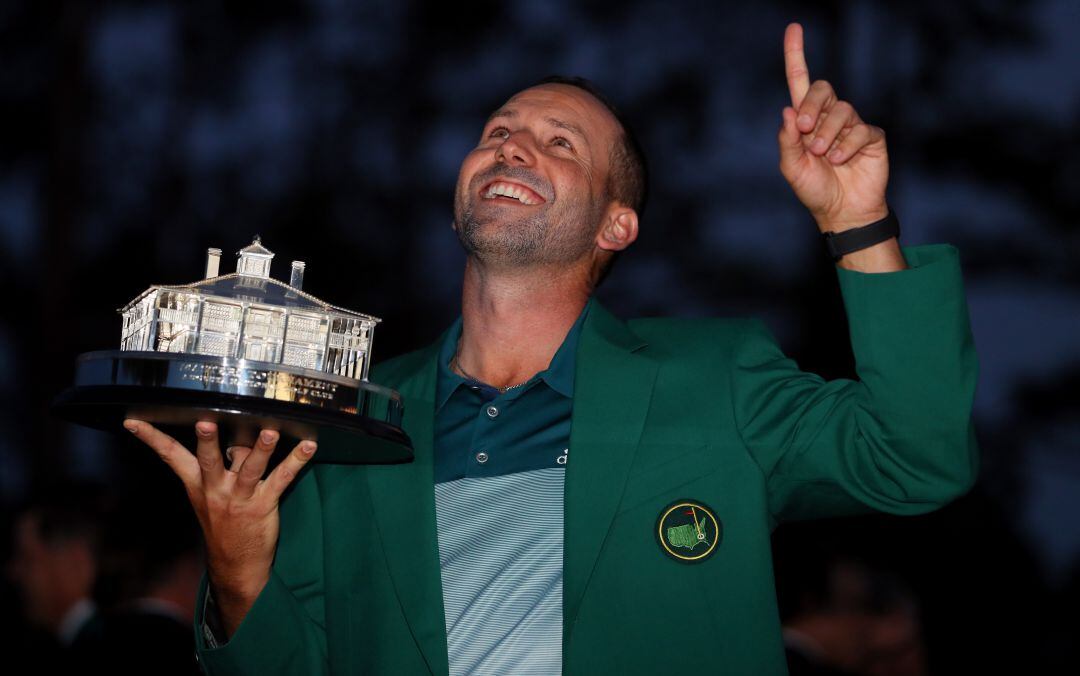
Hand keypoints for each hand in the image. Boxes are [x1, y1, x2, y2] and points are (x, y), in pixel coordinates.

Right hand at [124, 418, 316, 633]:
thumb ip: (217, 465)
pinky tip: (309, 447)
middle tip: (205, 423)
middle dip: (208, 441)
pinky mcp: (263, 505)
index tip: (134, 420)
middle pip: (210, 460)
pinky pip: (282, 479)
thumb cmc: (223, 523)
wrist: (235, 565)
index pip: (170, 456)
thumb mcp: (208, 496)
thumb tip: (231, 433)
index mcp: (197, 484)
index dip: (151, 438)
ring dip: (261, 448)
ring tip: (270, 432)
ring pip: (250, 468)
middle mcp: (215, 489)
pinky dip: (297, 462)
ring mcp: (239, 498)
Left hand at [779, 22, 888, 232]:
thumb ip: (787, 140)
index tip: (794, 28)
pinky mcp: (871, 136)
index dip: (796, 55)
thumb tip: (788, 110)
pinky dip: (847, 146)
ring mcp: (851, 125)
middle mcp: (828, 117)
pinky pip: (860, 129)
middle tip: (805, 130)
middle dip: (812, 105)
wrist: (841, 212)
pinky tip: (841, 161)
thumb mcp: (792, 168)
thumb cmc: (814, 190)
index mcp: (805, 121)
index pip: (800, 82)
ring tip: (824, 155)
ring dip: (828, 133)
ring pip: (842, 109)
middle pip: (822, 88)